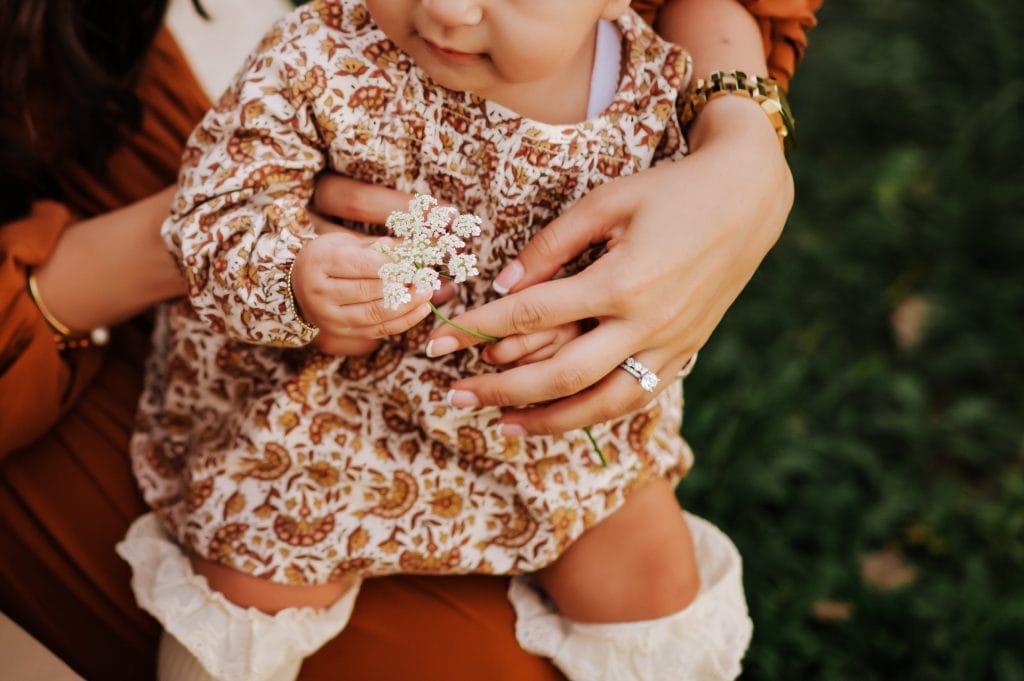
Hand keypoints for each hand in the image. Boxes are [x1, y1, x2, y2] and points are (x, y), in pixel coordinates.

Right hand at [304, 174, 454, 353]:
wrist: (298, 286)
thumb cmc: (328, 258)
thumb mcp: (346, 243)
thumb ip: (378, 246)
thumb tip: (414, 248)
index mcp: (319, 261)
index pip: (362, 264)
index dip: (394, 264)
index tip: (417, 260)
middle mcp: (319, 291)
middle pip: (368, 290)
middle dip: (403, 284)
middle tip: (427, 277)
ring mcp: (329, 317)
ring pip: (374, 314)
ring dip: (407, 305)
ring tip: (428, 293)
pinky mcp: (342, 332)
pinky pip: (378, 331)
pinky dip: (403, 321)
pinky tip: (422, 309)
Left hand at [427, 98, 792, 433]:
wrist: (748, 200)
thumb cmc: (671, 190)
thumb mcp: (606, 202)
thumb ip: (552, 245)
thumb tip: (504, 285)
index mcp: (621, 281)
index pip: (531, 316)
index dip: (477, 330)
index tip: (439, 340)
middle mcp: (646, 325)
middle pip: (560, 375)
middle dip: (500, 389)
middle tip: (453, 395)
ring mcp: (668, 347)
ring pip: (599, 404)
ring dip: (545, 421)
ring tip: (500, 424)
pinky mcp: (683, 355)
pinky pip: (632, 399)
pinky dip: (591, 414)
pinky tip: (559, 417)